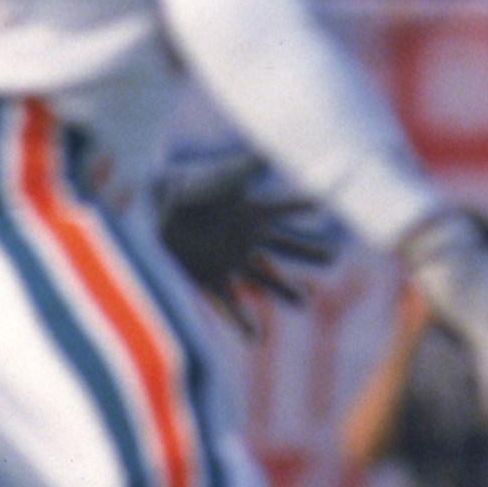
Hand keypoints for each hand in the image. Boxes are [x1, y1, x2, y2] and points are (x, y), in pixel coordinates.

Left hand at [153, 151, 339, 334]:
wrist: (155, 207)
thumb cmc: (187, 185)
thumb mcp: (221, 176)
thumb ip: (249, 164)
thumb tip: (274, 148)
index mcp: (249, 212)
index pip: (283, 209)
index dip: (304, 206)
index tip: (325, 203)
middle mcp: (245, 237)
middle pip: (285, 246)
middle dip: (308, 252)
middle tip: (332, 258)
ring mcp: (230, 260)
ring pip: (264, 277)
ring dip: (283, 288)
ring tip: (303, 301)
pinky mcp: (211, 278)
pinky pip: (230, 303)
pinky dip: (242, 321)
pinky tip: (256, 338)